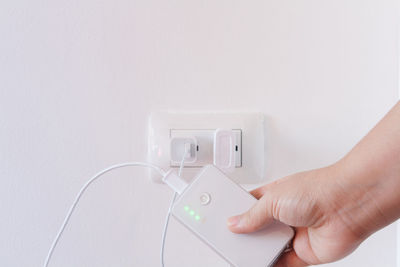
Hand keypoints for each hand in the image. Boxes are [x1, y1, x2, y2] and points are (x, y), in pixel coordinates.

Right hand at [227, 163, 378, 265]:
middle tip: (229, 239)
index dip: (236, 212)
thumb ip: (252, 215)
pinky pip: (284, 263)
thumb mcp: (273, 199)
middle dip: (245, 234)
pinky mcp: (304, 252)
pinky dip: (271, 265)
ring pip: (269, 247)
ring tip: (242, 252)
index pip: (249, 205)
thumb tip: (235, 223)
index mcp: (274, 196)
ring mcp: (294, 233)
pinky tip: (260, 263)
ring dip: (258, 250)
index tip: (222, 219)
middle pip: (258, 228)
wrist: (347, 206)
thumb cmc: (316, 190)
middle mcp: (284, 214)